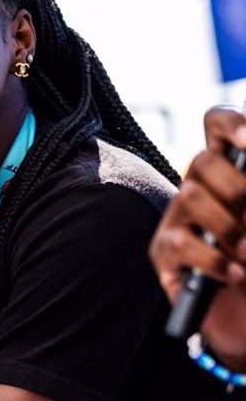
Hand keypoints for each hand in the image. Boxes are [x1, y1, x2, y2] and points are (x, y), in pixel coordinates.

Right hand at [149, 107, 245, 364]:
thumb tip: (244, 209)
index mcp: (231, 171)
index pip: (217, 124)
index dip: (231, 124)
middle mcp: (199, 187)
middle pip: (200, 160)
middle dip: (235, 190)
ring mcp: (177, 219)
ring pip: (190, 197)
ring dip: (228, 228)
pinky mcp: (163, 252)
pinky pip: (180, 244)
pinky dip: (214, 261)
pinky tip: (236, 275)